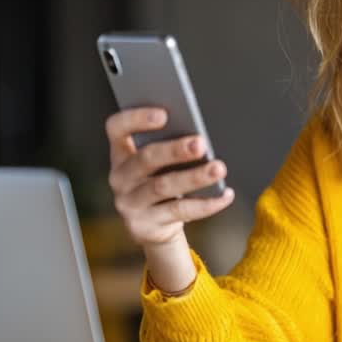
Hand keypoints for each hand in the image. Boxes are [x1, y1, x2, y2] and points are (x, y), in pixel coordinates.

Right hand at [105, 107, 234, 247]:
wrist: (154, 227)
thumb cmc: (160, 183)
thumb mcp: (158, 165)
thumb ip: (168, 146)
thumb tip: (196, 138)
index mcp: (122, 153)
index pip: (117, 128)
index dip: (136, 119)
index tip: (164, 114)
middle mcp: (120, 177)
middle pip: (145, 158)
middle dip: (175, 150)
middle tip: (200, 143)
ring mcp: (130, 203)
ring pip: (163, 186)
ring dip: (194, 177)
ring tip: (218, 169)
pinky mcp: (145, 225)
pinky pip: (180, 211)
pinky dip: (206, 203)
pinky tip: (224, 195)